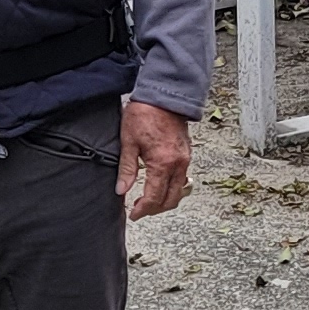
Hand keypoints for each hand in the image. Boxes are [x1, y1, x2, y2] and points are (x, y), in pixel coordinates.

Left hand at [117, 100, 193, 219]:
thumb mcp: (128, 141)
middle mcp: (178, 164)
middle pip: (171, 199)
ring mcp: (185, 159)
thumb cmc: (144, 114)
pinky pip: (182, 179)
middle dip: (155, 209)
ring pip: (179, 191)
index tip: (134, 214)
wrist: (164, 95)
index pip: (155, 197)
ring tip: (148, 200)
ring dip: (165, 200)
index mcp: (163, 163)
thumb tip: (121, 190)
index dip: (143, 209)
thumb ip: (126, 169)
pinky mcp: (187, 154)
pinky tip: (159, 185)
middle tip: (139, 210)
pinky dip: (172, 188)